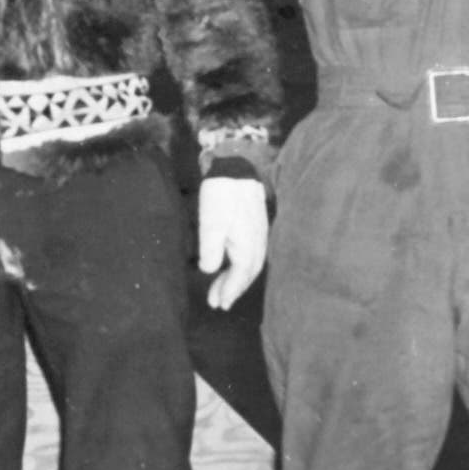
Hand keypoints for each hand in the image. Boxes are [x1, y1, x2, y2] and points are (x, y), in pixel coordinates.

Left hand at [196, 176, 268, 309]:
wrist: (236, 165)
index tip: (218, 304)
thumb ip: (211, 249)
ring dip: (236, 279)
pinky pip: (251, 254)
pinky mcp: (256, 227)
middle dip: (233, 290)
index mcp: (248, 244)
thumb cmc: (222, 193)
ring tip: (220, 289)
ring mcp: (259, 234)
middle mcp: (258, 242)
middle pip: (248, 273)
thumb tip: (209, 270)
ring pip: (250, 265)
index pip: (241, 275)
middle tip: (217, 303)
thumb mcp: (211, 221)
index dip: (230, 291)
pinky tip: (230, 267)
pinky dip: (241, 266)